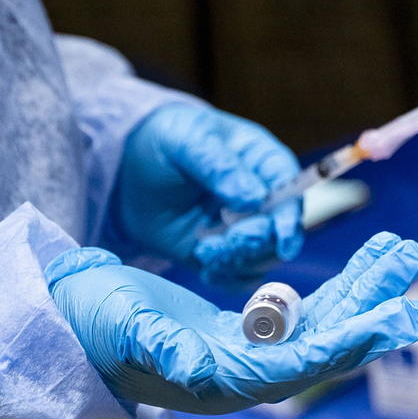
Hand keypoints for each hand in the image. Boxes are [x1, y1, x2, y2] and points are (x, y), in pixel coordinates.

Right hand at [46, 232, 417, 414]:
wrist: (74, 317)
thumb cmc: (94, 322)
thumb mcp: (123, 328)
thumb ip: (160, 346)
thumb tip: (195, 366)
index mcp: (220, 379)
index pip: (298, 365)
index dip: (347, 342)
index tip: (394, 317)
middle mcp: (244, 373)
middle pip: (323, 346)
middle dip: (371, 316)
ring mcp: (248, 351)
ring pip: (321, 323)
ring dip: (362, 290)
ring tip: (401, 252)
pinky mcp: (247, 330)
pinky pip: (306, 311)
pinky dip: (337, 286)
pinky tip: (366, 264)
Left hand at [110, 102, 302, 284]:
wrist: (127, 167)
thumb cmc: (165, 140)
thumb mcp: (187, 140)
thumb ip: (218, 165)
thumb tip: (252, 197)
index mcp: (260, 161)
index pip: (290, 189)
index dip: (289, 214)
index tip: (281, 235)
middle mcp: (259, 198)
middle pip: (278, 230)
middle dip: (256, 241)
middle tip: (226, 242)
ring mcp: (240, 228)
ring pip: (261, 257)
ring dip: (239, 262)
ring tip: (205, 253)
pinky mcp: (221, 252)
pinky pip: (238, 276)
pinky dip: (227, 278)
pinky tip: (207, 269)